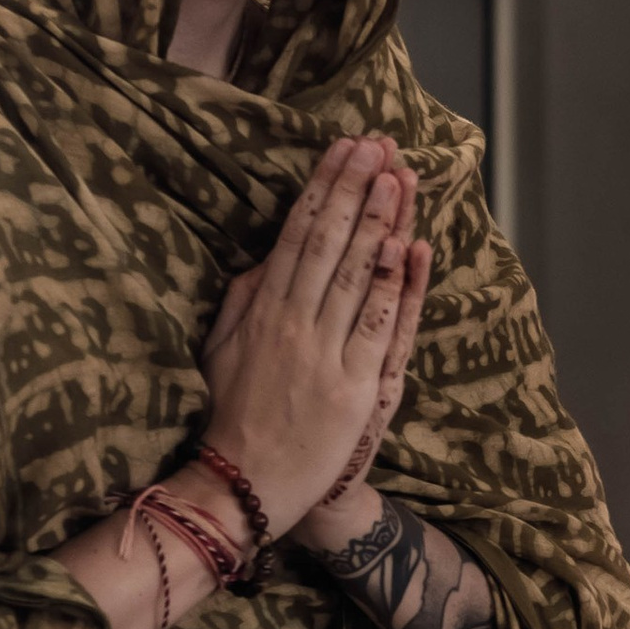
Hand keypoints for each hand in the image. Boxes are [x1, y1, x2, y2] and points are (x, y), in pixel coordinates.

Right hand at [199, 136, 417, 536]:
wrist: (244, 485)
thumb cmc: (232, 416)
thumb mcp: (221, 350)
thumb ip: (243, 301)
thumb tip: (264, 258)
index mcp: (264, 311)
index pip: (299, 234)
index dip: (324, 187)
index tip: (343, 148)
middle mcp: (296, 325)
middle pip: (331, 244)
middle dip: (356, 189)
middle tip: (377, 143)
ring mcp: (327, 355)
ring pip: (358, 276)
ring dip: (380, 223)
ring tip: (398, 176)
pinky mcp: (355, 389)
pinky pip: (379, 329)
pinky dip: (394, 287)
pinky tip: (408, 247)